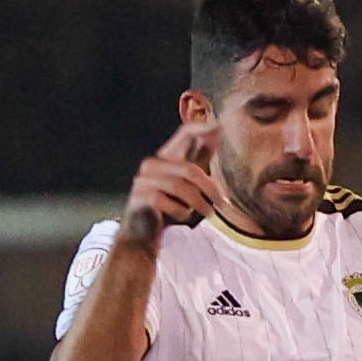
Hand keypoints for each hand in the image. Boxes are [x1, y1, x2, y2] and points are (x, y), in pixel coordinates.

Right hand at [120, 120, 225, 245]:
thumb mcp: (190, 182)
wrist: (144, 235)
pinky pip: (166, 201)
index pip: (184, 134)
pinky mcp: (139, 196)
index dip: (200, 128)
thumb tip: (218, 131)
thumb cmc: (169, 207)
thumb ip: (201, 159)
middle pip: (189, 169)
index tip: (220, 125)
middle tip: (222, 203)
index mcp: (167, 157)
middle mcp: (152, 164)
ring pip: (179, 186)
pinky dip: (180, 212)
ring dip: (198, 203)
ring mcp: (143, 179)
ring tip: (207, 213)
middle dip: (209, 188)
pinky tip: (182, 217)